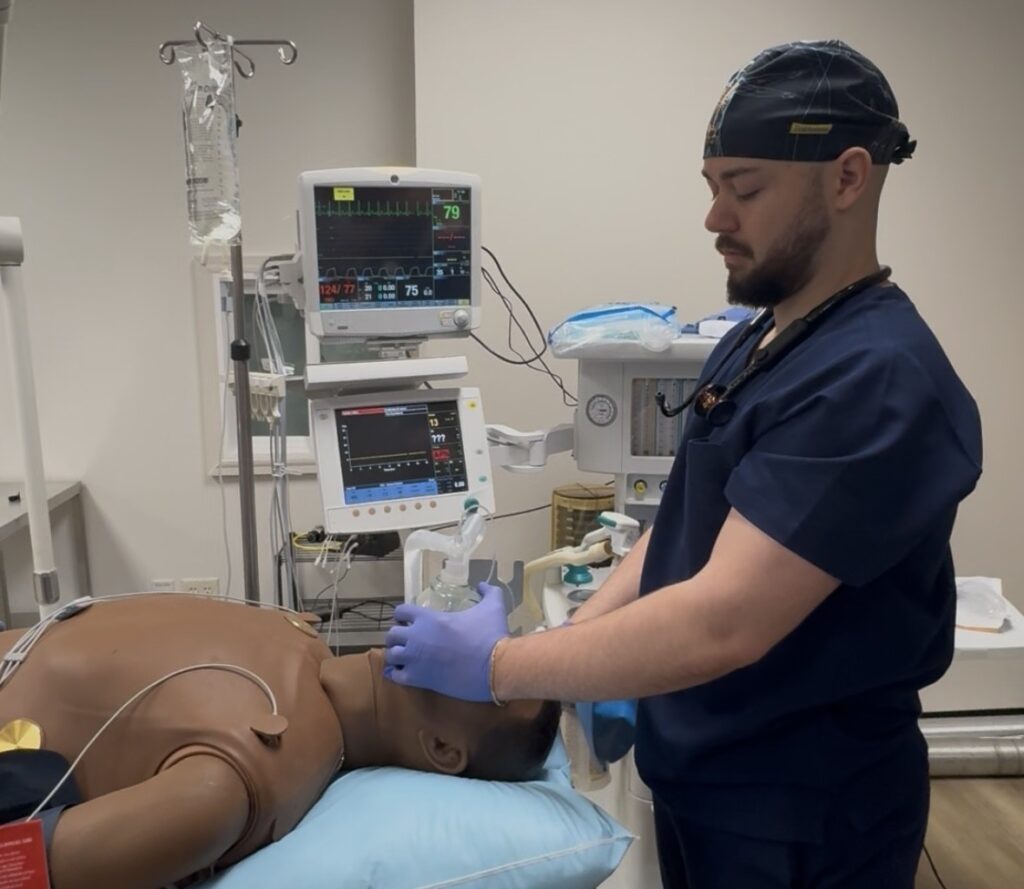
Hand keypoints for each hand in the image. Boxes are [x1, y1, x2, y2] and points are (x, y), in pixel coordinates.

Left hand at [383, 582, 509, 701]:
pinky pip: (395, 676)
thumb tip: (482, 584)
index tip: (411, 622)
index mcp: (429, 618)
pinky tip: (405, 672)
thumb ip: (488, 592)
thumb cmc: (491, 635)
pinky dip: (397, 674)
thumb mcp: (493, 607)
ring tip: (406, 658)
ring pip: (391, 655)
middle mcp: (417, 637)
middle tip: (409, 641)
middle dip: (398, 637)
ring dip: (396, 655)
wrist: (495, 667)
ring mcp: (415, 659)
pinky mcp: (419, 679)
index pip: (401, 611)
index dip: (404, 616)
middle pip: (391, 634)